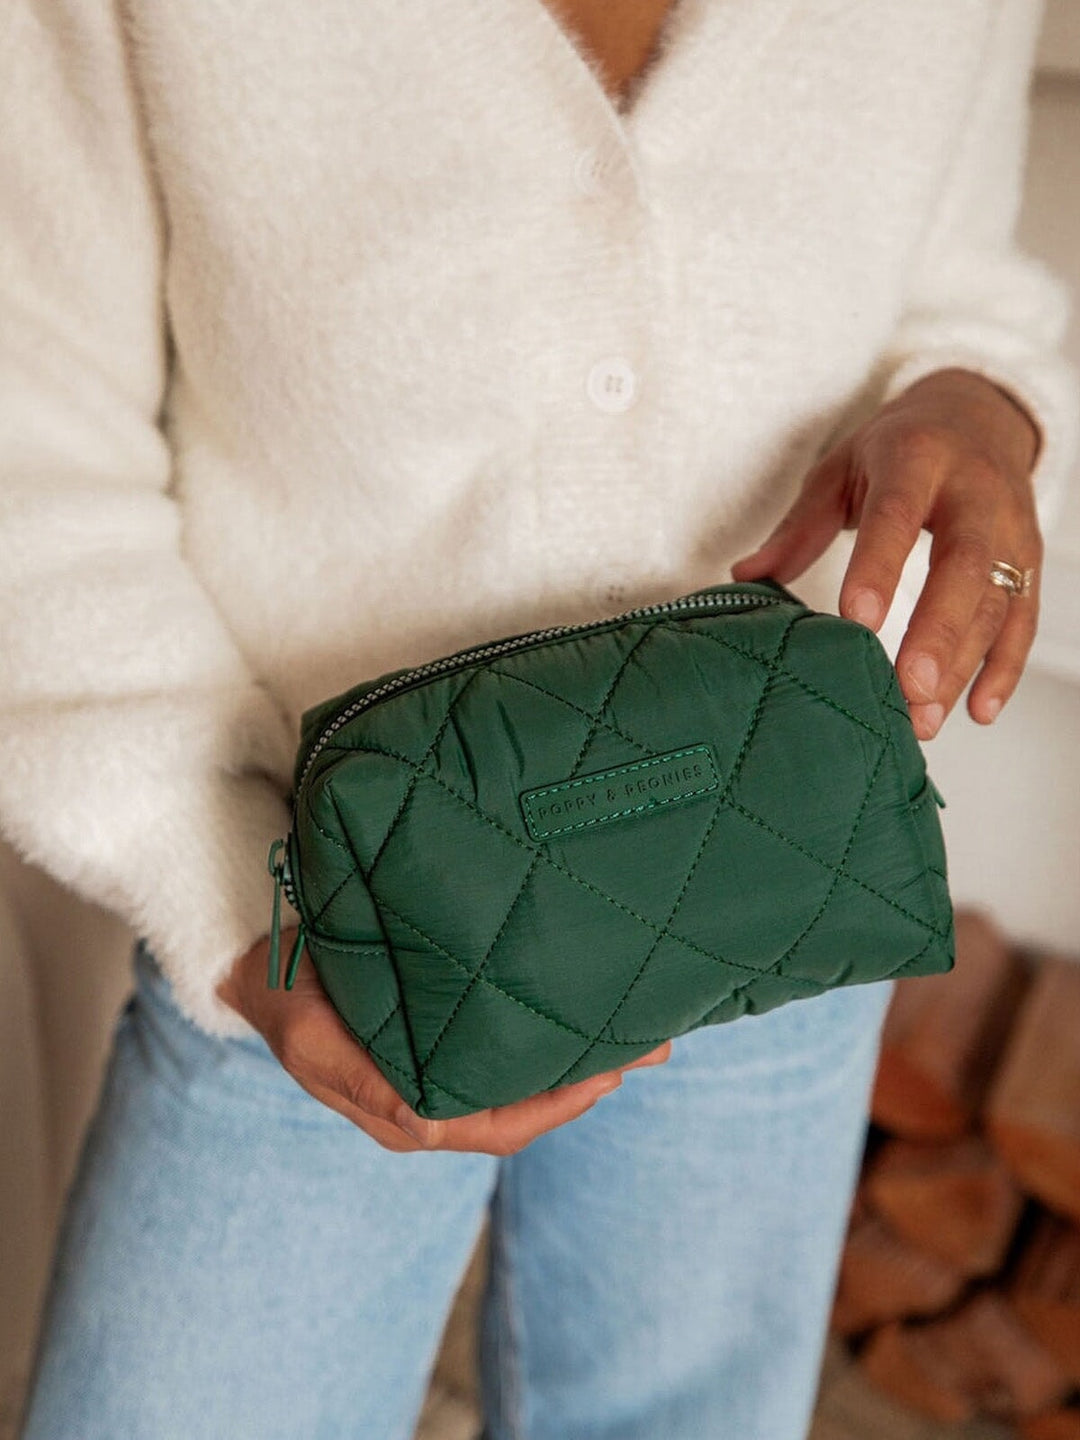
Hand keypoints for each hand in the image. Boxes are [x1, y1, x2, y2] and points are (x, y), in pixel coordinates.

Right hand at [215, 926, 670, 1152]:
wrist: (261, 968)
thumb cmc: (289, 1000)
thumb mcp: (314, 1040)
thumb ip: (370, 1083)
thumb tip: (430, 1121)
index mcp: (409, 1112)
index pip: (502, 1124)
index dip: (559, 1103)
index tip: (611, 1072)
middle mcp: (437, 1100)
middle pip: (530, 1103)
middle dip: (593, 1077)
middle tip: (657, 1042)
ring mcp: (444, 1068)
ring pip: (528, 1076)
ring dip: (586, 1055)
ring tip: (646, 1026)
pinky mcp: (447, 1036)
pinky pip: (512, 1049)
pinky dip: (554, 1035)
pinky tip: (586, 1007)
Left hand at [731, 368, 1042, 738]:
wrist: (977, 416)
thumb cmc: (898, 450)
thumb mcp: (842, 469)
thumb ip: (799, 527)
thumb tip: (745, 576)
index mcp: (916, 458)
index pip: (896, 515)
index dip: (879, 568)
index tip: (857, 621)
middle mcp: (975, 491)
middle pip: (965, 565)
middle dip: (937, 631)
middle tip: (907, 687)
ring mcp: (1010, 527)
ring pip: (996, 602)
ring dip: (962, 666)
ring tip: (924, 719)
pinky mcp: (1030, 558)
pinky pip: (1023, 618)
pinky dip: (1004, 667)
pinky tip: (977, 709)